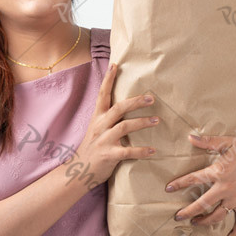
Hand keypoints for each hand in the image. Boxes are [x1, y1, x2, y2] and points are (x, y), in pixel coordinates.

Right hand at [74, 63, 159, 185]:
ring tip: (157, 120)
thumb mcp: (97, 130)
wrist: (79, 171)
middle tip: (151, 98)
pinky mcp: (109, 155)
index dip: (108, 80)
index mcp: (97, 118)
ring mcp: (104, 141)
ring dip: (142, 123)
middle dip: (135, 102)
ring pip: (124, 127)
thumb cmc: (92, 149)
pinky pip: (127, 151)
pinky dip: (141, 151)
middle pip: (118, 108)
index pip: (102, 95)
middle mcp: (100, 126)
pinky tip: (153, 150)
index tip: (115, 65)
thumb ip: (109, 119)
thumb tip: (126, 107)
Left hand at [165, 134, 235, 235]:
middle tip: (177, 216)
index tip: (168, 189)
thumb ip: (208, 142)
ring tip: (195, 223)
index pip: (193, 179)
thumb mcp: (229, 142)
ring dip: (204, 221)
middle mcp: (226, 188)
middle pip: (202, 204)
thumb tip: (190, 137)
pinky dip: (235, 232)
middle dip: (188, 212)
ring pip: (217, 216)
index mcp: (219, 171)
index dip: (179, 184)